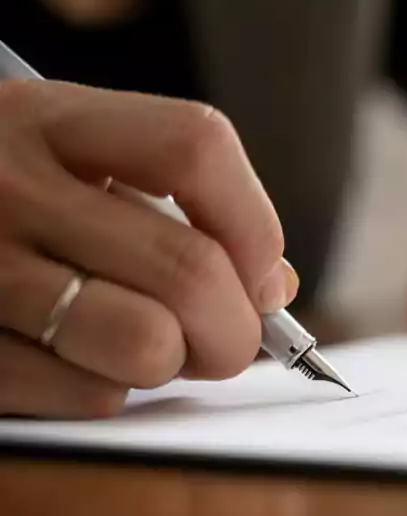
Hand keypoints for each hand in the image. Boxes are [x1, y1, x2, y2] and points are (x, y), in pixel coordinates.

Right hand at [0, 79, 296, 417]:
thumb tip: (271, 288)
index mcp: (45, 120)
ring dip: (172, 362)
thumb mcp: (62, 158)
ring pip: (142, 343)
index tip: (259, 271)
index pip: (195, 147)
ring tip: (155, 350)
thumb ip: (169, 204)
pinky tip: (80, 366)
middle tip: (227, 341)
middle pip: (187, 268)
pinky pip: (83, 395)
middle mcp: (4, 186)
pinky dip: (106, 393)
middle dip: (234, 327)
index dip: (254, 222)